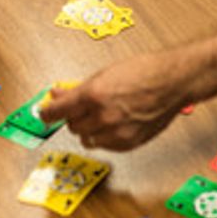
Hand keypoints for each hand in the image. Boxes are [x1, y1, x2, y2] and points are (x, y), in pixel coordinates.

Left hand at [37, 51, 189, 150]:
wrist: (172, 82)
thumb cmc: (143, 71)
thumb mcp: (104, 74)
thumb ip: (78, 89)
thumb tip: (57, 95)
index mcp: (93, 95)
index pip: (57, 111)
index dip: (47, 113)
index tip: (44, 114)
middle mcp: (102, 116)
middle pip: (71, 126)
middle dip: (73, 118)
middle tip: (80, 109)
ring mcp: (116, 132)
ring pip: (87, 139)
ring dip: (88, 129)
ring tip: (100, 116)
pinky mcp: (128, 144)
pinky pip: (105, 145)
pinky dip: (104, 137)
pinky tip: (114, 124)